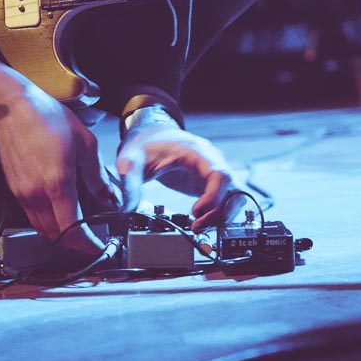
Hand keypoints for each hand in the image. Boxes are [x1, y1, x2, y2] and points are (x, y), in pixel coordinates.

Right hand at [0, 55, 119, 252]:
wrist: (10, 107)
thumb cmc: (45, 117)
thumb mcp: (84, 142)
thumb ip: (97, 175)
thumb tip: (109, 197)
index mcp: (56, 182)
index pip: (72, 229)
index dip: (88, 245)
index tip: (99, 248)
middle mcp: (36, 193)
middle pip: (56, 235)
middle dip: (75, 244)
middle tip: (92, 241)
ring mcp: (23, 193)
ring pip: (42, 228)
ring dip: (60, 235)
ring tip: (78, 230)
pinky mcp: (15, 189)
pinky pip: (32, 216)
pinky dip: (48, 222)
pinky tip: (60, 212)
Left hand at [116, 123, 244, 231]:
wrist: (151, 134)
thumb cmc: (146, 143)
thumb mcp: (132, 157)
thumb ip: (129, 180)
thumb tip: (127, 208)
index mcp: (196, 152)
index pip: (219, 173)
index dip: (214, 195)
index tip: (197, 211)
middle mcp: (211, 161)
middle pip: (233, 188)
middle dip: (220, 212)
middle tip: (197, 226)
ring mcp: (213, 172)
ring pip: (234, 196)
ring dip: (221, 216)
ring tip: (198, 226)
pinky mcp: (210, 183)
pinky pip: (225, 200)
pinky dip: (218, 214)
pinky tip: (200, 222)